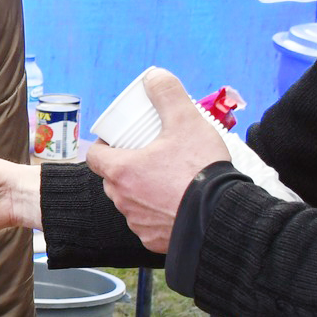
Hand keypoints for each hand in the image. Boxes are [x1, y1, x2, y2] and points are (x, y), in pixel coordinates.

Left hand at [86, 68, 228, 252]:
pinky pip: (147, 224)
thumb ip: (168, 94)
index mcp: (121, 171)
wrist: (222, 215)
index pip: (95, 157)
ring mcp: (137, 222)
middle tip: (146, 157)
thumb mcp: (186, 121)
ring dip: (140, 192)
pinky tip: (174, 205)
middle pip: (112, 180)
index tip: (117, 142)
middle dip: (124, 168)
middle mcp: (122, 200)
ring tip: (163, 180)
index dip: (103, 147)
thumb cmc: (200, 170)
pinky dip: (156, 215)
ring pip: (130, 203)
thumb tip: (154, 76)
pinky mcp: (153, 241)